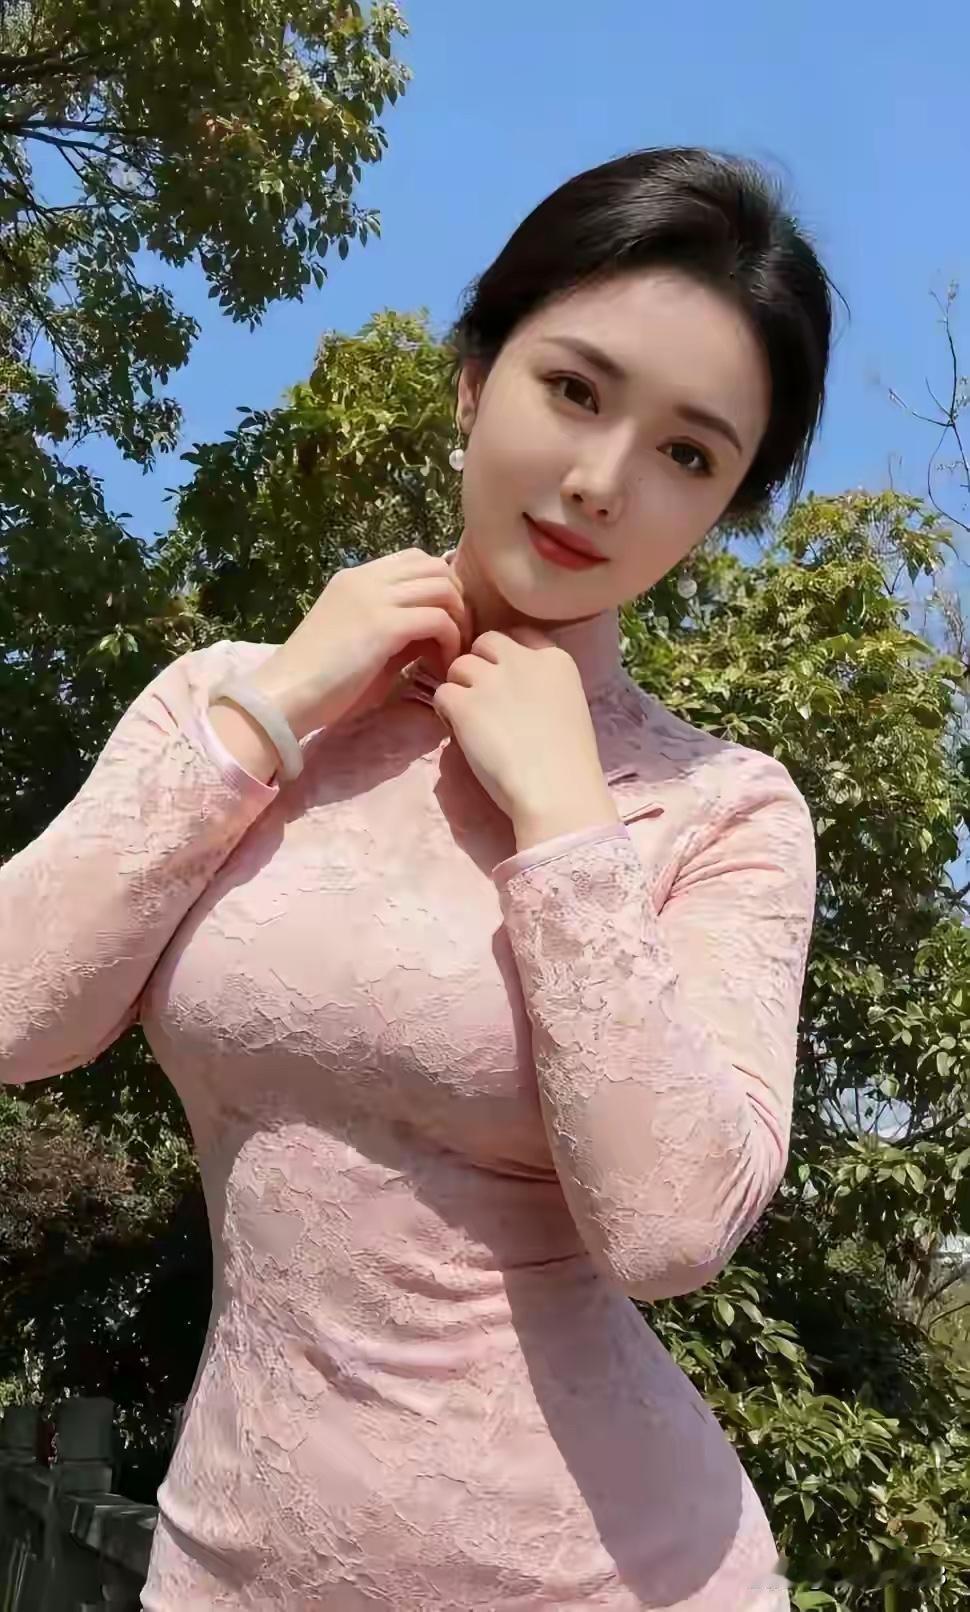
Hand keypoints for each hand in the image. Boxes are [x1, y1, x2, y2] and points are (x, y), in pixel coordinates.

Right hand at [241, 548, 471, 739]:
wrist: (284, 696)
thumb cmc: (318, 683)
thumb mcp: (362, 645)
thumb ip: (396, 632)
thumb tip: (433, 632)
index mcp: (356, 580)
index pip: (415, 560)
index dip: (440, 587)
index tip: (445, 623)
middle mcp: (366, 579)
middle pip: (435, 566)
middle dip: (457, 599)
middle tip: (456, 637)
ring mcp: (374, 598)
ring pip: (443, 586)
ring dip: (458, 620)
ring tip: (451, 654)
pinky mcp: (383, 624)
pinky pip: (438, 619)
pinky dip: (450, 642)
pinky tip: (441, 667)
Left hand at [432, 626, 618, 849]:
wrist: (557, 790)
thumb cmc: (569, 763)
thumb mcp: (568, 707)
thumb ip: (542, 688)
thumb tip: (512, 693)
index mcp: (556, 660)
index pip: (520, 636)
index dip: (506, 657)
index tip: (506, 682)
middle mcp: (522, 660)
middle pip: (486, 642)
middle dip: (479, 665)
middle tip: (482, 699)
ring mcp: (491, 679)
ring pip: (459, 665)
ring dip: (460, 689)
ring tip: (470, 720)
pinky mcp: (464, 703)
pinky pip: (441, 693)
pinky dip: (445, 712)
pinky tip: (459, 732)